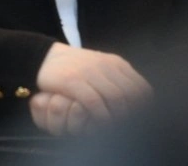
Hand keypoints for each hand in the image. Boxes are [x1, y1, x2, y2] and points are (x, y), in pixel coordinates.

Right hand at [30, 43, 150, 135]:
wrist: (44, 57)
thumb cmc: (75, 68)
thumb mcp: (101, 68)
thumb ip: (118, 81)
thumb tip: (139, 103)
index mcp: (116, 63)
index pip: (141, 88)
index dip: (144, 106)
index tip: (139, 120)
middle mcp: (106, 66)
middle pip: (131, 95)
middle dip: (131, 114)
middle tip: (128, 128)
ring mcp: (90, 72)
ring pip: (116, 98)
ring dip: (117, 117)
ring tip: (115, 129)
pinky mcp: (74, 81)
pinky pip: (95, 102)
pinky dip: (101, 116)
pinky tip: (100, 124)